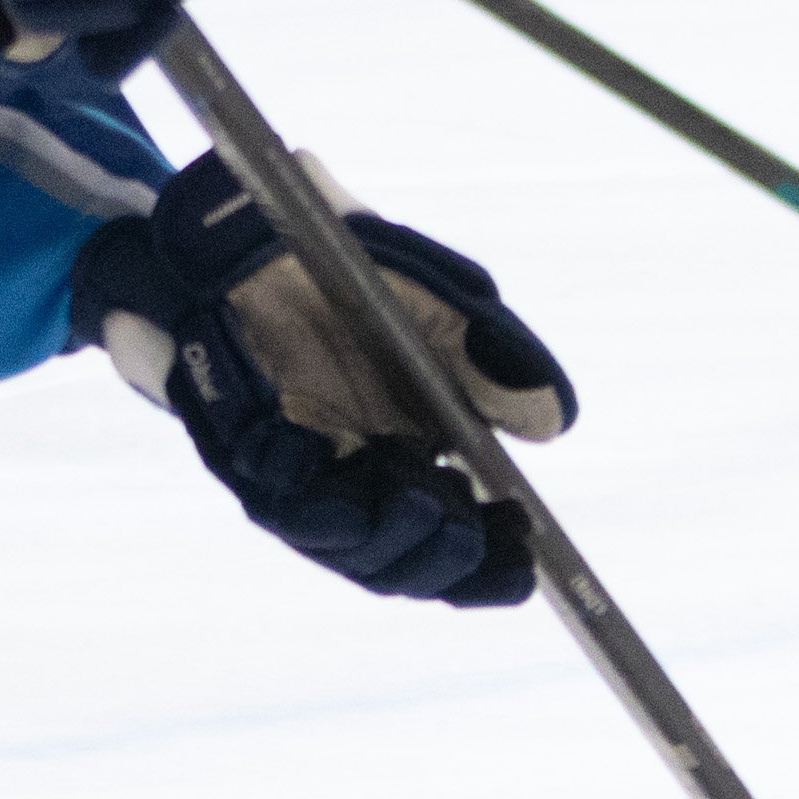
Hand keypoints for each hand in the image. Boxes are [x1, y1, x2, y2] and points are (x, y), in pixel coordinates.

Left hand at [73, 154, 573, 607]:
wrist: (256, 226)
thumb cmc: (353, 269)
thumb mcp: (443, 304)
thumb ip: (496, 358)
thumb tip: (552, 421)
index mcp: (415, 458)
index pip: (457, 546)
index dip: (491, 572)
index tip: (528, 568)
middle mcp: (358, 479)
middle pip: (402, 565)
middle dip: (443, 564)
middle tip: (473, 533)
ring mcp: (300, 474)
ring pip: (345, 548)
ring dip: (388, 540)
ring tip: (425, 503)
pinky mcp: (246, 454)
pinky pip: (279, 499)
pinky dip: (313, 496)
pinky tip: (342, 468)